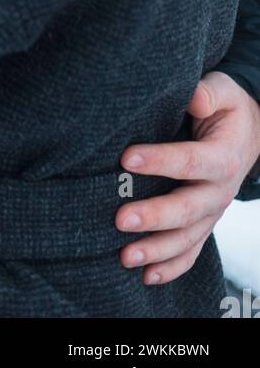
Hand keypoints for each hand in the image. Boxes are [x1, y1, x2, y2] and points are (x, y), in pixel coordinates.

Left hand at [115, 70, 259, 284]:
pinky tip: (146, 276)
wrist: (249, 134)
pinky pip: (190, 252)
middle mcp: (219, 191)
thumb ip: (209, 93)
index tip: (127, 158)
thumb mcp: (224, 91)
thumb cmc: (226, 109)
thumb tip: (193, 99)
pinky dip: (170, 267)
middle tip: (120, 219)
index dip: (160, 160)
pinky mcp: (203, 223)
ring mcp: (212, 212)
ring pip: (187, 238)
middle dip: (154, 216)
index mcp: (223, 156)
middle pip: (187, 208)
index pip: (190, 161)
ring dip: (156, 250)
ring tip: (125, 256)